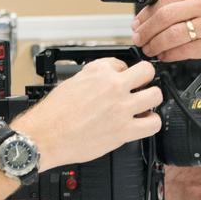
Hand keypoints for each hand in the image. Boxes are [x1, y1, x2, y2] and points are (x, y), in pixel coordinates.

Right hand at [15, 58, 162, 169]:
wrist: (44, 136)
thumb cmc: (52, 114)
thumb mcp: (71, 82)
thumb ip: (93, 77)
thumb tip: (105, 77)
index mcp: (98, 72)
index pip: (123, 63)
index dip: (122, 73)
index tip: (121, 80)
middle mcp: (113, 86)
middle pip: (147, 72)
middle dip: (145, 79)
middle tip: (140, 87)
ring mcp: (121, 108)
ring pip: (155, 95)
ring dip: (151, 100)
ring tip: (144, 105)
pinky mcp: (124, 130)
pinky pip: (153, 123)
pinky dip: (151, 123)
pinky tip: (143, 123)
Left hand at [132, 0, 200, 66]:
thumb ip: (194, 0)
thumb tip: (163, 12)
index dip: (147, 13)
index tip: (139, 22)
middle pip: (165, 16)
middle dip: (146, 29)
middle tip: (138, 38)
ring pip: (173, 34)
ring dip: (156, 44)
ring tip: (149, 49)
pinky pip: (187, 50)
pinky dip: (172, 55)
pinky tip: (166, 56)